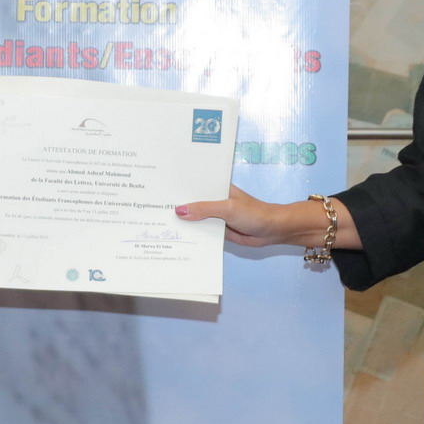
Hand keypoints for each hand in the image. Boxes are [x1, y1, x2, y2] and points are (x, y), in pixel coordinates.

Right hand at [173, 187, 356, 250]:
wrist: (273, 230)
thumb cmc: (255, 213)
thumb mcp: (227, 208)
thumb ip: (204, 209)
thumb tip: (179, 210)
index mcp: (216, 187)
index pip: (192, 184)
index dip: (176, 187)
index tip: (156, 189)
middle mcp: (213, 200)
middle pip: (190, 203)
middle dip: (175, 206)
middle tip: (150, 209)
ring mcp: (215, 216)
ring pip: (194, 219)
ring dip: (182, 223)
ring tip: (157, 225)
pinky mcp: (218, 231)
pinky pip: (202, 232)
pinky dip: (192, 235)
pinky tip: (176, 238)